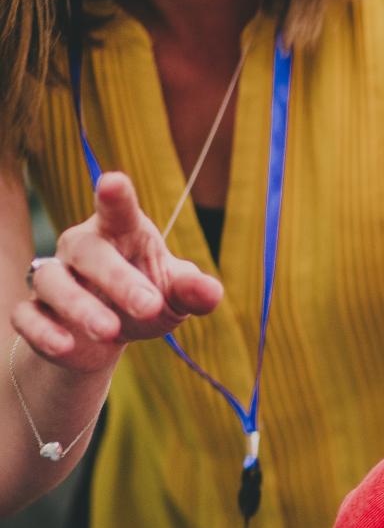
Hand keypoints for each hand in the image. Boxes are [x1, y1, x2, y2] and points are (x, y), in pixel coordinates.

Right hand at [11, 172, 223, 374]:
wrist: (108, 338)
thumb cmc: (146, 299)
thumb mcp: (176, 296)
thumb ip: (192, 290)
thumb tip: (212, 291)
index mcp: (119, 232)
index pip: (116, 209)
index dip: (115, 196)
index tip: (114, 182)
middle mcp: (82, 248)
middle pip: (89, 251)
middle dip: (118, 278)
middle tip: (150, 306)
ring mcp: (54, 278)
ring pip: (52, 281)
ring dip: (81, 307)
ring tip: (111, 331)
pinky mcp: (34, 312)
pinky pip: (27, 316)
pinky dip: (44, 331)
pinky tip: (66, 345)